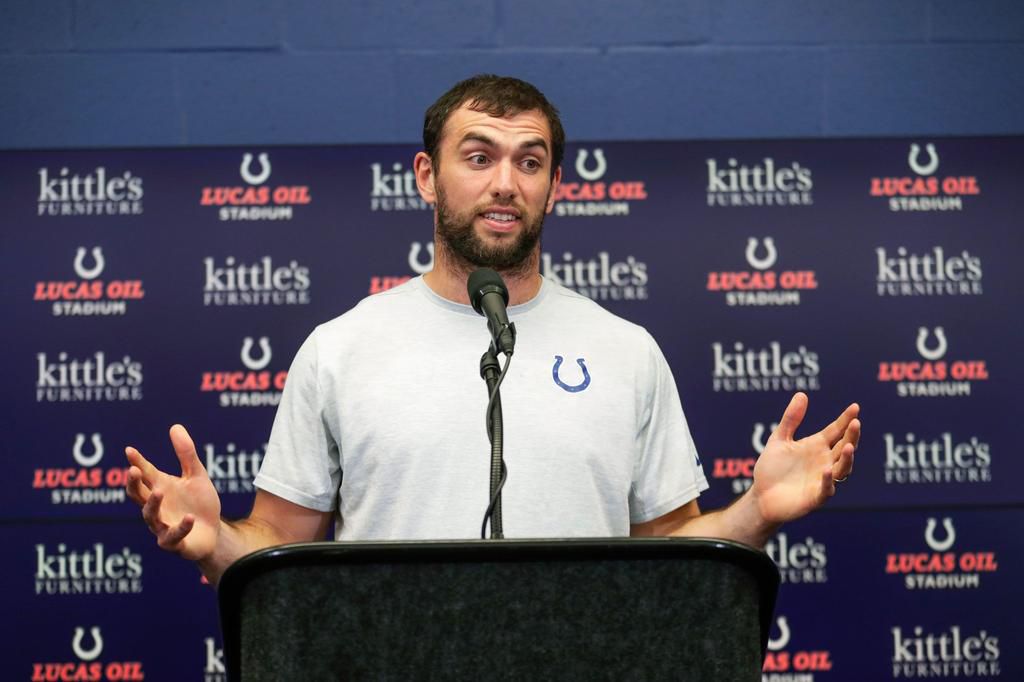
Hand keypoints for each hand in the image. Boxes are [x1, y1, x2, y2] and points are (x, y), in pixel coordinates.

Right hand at [125, 425, 220, 561]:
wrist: (213, 532)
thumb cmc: (199, 503)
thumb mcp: (196, 475)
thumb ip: (186, 454)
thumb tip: (175, 426)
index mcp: (160, 487)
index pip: (144, 474)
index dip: (136, 462)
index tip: (129, 450)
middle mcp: (157, 507)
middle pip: (138, 495)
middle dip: (133, 483)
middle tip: (133, 470)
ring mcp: (162, 526)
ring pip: (150, 516)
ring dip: (153, 504)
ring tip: (159, 491)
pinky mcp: (174, 542)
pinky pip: (173, 536)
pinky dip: (180, 527)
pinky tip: (189, 517)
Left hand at [750, 393, 859, 524]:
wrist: (761, 496)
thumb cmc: (772, 468)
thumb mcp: (779, 440)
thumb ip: (790, 419)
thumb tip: (802, 394)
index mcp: (817, 446)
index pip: (836, 431)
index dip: (846, 419)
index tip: (855, 407)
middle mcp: (824, 461)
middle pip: (844, 447)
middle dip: (852, 435)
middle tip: (856, 423)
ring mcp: (822, 479)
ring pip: (842, 468)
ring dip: (848, 458)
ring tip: (850, 446)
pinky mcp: (815, 497)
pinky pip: (826, 489)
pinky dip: (828, 480)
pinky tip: (827, 469)